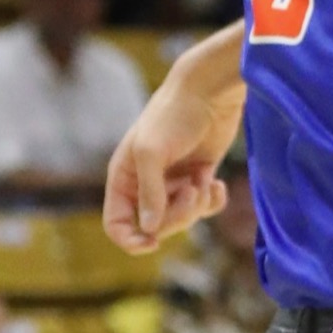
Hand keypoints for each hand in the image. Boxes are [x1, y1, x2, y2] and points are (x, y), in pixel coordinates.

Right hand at [105, 82, 238, 257]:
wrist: (210, 90)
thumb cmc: (174, 114)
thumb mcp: (152, 151)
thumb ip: (150, 192)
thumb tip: (149, 229)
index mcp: (124, 177)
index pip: (116, 224)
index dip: (130, 239)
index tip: (152, 242)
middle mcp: (146, 183)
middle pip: (155, 226)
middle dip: (176, 216)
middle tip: (192, 192)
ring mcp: (174, 181)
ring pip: (182, 219)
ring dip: (196, 207)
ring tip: (204, 182)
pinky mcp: (199, 176)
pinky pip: (204, 207)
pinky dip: (212, 201)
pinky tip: (216, 183)